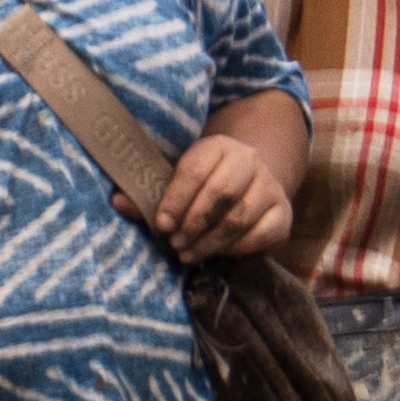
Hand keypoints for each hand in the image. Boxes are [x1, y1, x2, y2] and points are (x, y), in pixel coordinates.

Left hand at [150, 130, 295, 260]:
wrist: (248, 182)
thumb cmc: (200, 186)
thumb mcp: (175, 181)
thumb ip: (147, 194)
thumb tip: (116, 202)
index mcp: (218, 146)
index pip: (195, 169)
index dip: (176, 199)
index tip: (161, 224)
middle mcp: (249, 160)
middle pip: (222, 192)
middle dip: (194, 222)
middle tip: (175, 242)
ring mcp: (270, 186)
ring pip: (241, 216)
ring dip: (211, 240)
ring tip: (188, 253)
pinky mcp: (283, 212)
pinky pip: (263, 233)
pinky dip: (238, 247)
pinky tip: (218, 252)